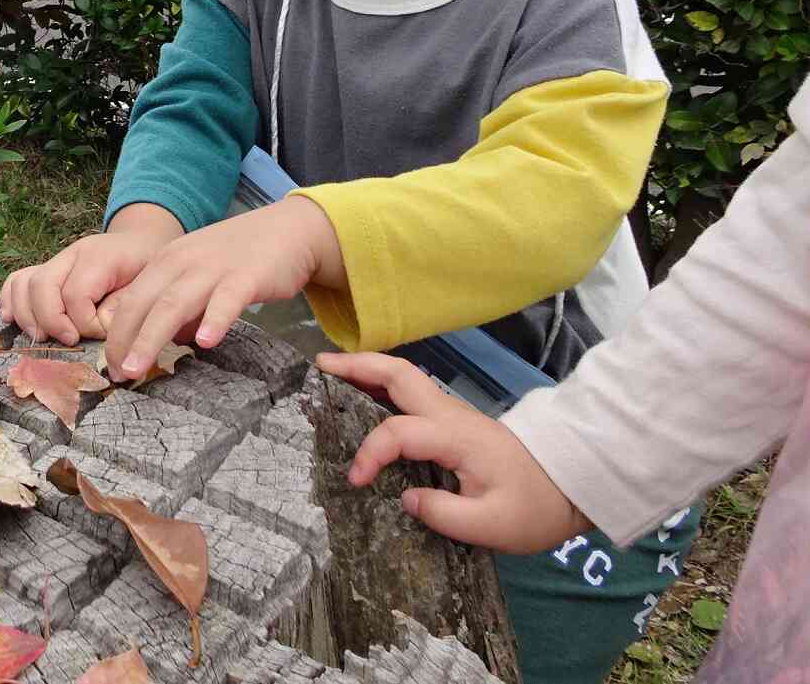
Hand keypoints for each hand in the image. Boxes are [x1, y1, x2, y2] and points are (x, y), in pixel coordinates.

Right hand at [0, 206, 183, 345]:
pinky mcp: (45, 270)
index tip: (103, 333)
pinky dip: (10, 300)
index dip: (86, 323)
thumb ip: (123, 309)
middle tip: (69, 341)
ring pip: (24, 284)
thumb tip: (97, 330)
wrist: (141, 244)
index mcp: (98, 256)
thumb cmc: (145, 268)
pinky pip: (16, 280)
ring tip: (41, 337)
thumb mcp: (147, 287)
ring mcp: (55, 262)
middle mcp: (70, 255)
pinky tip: (11, 318)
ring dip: (27, 315)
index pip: (76, 294)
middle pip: (42, 286)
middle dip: (51, 321)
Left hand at [102, 197, 340, 379]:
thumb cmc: (240, 259)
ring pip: (173, 304)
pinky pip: (226, 300)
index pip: (130, 300)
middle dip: (124, 340)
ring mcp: (212, 268)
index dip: (117, 334)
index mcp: (166, 263)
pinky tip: (204, 342)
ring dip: (151, 337)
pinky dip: (213, 319)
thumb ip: (183, 307)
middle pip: (143, 303)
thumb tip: (171, 341)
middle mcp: (182, 262)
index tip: (110, 366)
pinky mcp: (247, 276)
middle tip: (116, 375)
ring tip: (138, 367)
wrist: (287, 230)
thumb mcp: (199, 277)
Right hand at [316, 351, 590, 553]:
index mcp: (457, 437)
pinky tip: (363, 394)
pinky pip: (410, 393)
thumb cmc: (534, 508)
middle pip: (399, 374)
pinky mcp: (454, 422)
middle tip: (319, 365)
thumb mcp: (495, 526)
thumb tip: (406, 497)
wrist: (572, 488)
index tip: (355, 481)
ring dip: (367, 369)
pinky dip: (381, 384)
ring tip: (331, 371)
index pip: (399, 432)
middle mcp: (450, 415)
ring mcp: (452, 414)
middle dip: (357, 365)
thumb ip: (445, 514)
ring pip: (405, 377)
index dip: (370, 453)